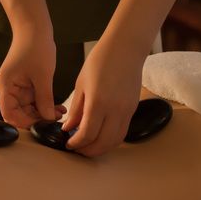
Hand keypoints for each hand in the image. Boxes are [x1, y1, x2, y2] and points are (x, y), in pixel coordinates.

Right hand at [0, 33, 65, 127]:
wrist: (35, 28)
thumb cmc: (35, 46)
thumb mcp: (43, 75)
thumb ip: (45, 99)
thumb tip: (48, 119)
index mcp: (6, 86)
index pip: (8, 113)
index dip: (23, 122)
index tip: (40, 125)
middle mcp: (9, 88)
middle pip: (18, 113)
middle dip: (36, 118)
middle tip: (54, 121)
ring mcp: (18, 87)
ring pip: (28, 109)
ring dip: (43, 113)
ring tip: (59, 113)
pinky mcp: (27, 85)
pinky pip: (34, 101)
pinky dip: (45, 105)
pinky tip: (58, 107)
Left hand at [62, 42, 143, 156]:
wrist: (126, 48)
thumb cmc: (101, 61)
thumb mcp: (81, 85)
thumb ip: (76, 110)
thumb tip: (68, 128)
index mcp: (98, 102)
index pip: (87, 135)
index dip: (76, 143)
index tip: (68, 143)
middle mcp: (115, 110)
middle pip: (103, 143)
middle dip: (88, 151)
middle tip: (77, 149)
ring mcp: (127, 111)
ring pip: (115, 141)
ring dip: (101, 148)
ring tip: (88, 146)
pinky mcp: (133, 109)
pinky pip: (123, 132)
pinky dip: (111, 139)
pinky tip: (100, 136)